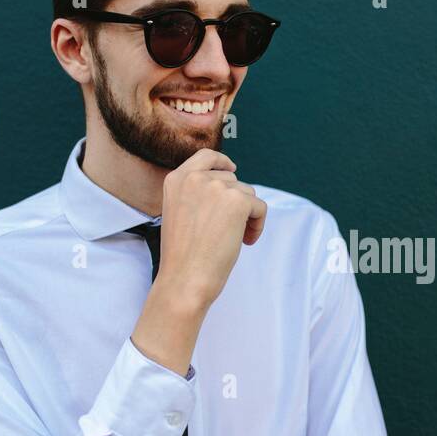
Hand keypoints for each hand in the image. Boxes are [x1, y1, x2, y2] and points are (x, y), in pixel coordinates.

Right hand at [131, 149, 266, 373]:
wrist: (185, 279)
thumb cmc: (182, 256)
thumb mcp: (179, 213)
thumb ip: (196, 195)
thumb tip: (229, 185)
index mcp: (176, 179)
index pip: (206, 156)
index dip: (222, 162)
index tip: (232, 170)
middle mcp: (195, 177)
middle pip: (232, 180)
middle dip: (237, 203)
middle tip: (231, 230)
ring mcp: (216, 186)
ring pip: (248, 194)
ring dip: (247, 216)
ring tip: (235, 239)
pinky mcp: (237, 201)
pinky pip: (260, 207)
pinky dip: (258, 225)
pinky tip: (245, 242)